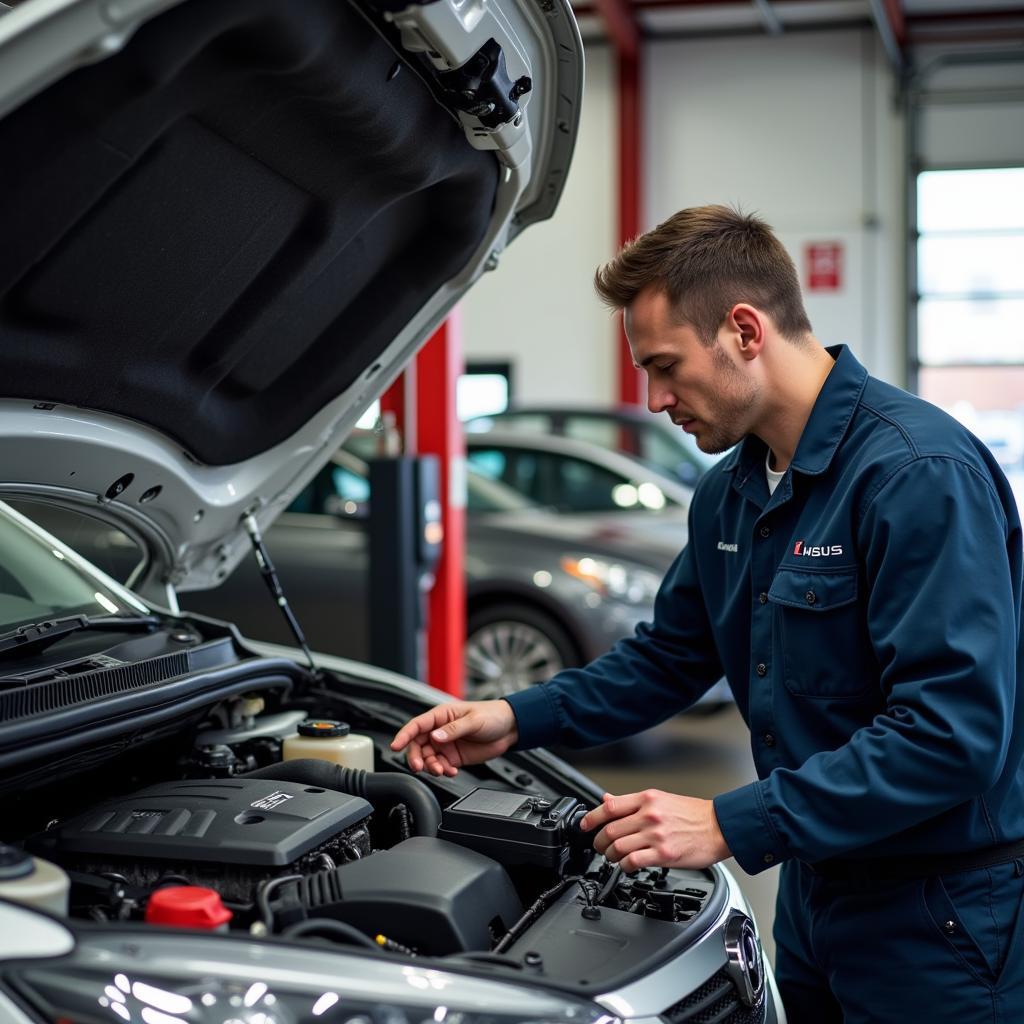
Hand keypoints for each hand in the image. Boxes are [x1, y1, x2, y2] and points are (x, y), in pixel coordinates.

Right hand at [390, 699, 518, 775]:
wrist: (510, 728)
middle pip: (417, 745)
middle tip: (420, 766)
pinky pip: (441, 766)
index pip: (416, 725)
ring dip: (431, 767)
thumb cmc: (492, 715)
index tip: (396, 746)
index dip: (404, 735)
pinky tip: (452, 771)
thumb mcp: (473, 720)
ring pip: (428, 758)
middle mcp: (439, 730)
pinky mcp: (453, 756)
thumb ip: (453, 729)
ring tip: (442, 770)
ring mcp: (446, 744)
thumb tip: (436, 737)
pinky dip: (443, 771)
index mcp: (441, 715)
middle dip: (416, 757)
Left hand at [579, 789, 730, 871]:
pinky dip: (624, 866)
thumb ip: (632, 802)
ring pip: (618, 847)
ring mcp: (656, 835)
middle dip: (599, 842)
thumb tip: (608, 799)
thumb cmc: (694, 814)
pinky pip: (633, 861)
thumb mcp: (660, 799)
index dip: (592, 817)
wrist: (720, 827)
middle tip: (600, 847)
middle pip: (610, 829)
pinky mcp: (664, 854)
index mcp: (647, 799)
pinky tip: (627, 866)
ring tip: (612, 858)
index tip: (585, 825)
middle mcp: (649, 815)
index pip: (610, 807)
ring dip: (610, 856)